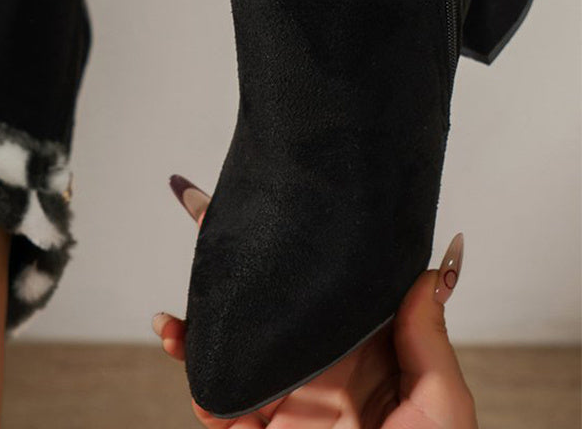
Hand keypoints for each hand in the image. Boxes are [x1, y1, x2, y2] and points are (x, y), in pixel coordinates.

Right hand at [153, 175, 476, 428]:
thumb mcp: (441, 406)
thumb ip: (427, 339)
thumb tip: (440, 265)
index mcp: (359, 355)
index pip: (322, 292)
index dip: (296, 253)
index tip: (273, 213)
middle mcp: (315, 371)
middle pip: (266, 310)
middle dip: (234, 270)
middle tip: (204, 216)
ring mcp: (283, 402)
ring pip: (231, 347)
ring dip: (198, 321)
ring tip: (177, 303)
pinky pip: (215, 398)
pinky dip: (192, 370)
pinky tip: (179, 340)